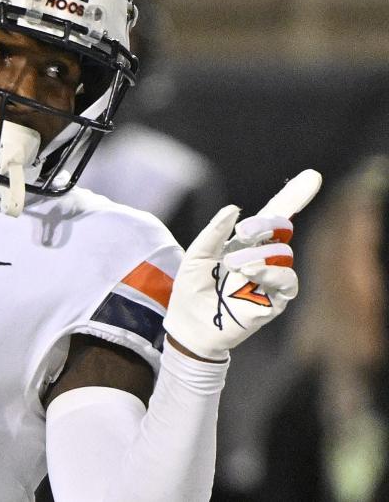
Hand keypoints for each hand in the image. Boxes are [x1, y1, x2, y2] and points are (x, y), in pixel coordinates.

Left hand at [164, 170, 321, 360]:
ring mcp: (270, 278)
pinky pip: (287, 280)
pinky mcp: (275, 300)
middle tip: (245, 231)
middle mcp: (261, 257)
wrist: (189, 325)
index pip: (272, 218)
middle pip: (282, 229)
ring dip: (259, 254)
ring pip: (283, 254)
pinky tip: (250, 274)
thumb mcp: (196, 256)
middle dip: (267, 223)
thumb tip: (234, 208)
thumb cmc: (191, 290)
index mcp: (243, 244)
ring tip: (234, 266)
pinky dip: (272, 273)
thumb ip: (214, 233)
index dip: (292, 198)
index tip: (313, 177)